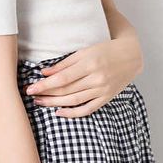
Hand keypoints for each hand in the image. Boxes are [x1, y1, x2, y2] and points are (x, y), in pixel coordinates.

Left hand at [25, 34, 142, 117]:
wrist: (131, 56)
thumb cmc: (104, 50)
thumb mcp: (84, 51)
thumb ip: (64, 63)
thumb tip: (44, 72)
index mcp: (89, 64)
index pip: (62, 78)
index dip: (45, 85)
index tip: (31, 88)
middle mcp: (96, 79)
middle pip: (66, 91)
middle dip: (46, 94)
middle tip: (31, 95)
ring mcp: (102, 90)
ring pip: (74, 101)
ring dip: (55, 103)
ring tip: (40, 102)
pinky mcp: (106, 98)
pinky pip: (88, 109)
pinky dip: (73, 113)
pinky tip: (59, 112)